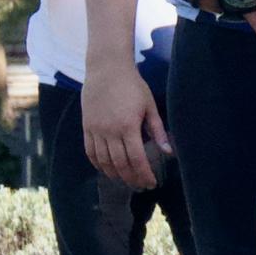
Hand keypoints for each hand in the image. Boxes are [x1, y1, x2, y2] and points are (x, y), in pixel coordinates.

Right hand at [80, 55, 163, 187]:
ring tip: (125, 181)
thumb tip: (168, 152)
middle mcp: (110, 131)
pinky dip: (98, 164)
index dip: (144, 174)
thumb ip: (157, 131)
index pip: (137, 159)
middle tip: (140, 185)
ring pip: (104, 161)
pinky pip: (90, 152)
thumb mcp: (149, 106)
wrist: (107, 68)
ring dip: (115, 175)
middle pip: (120, 164)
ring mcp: (96, 129)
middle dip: (132, 178)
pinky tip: (106, 170)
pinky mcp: (86, 126)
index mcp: (128, 126)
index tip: (151, 182)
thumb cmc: (132, 85)